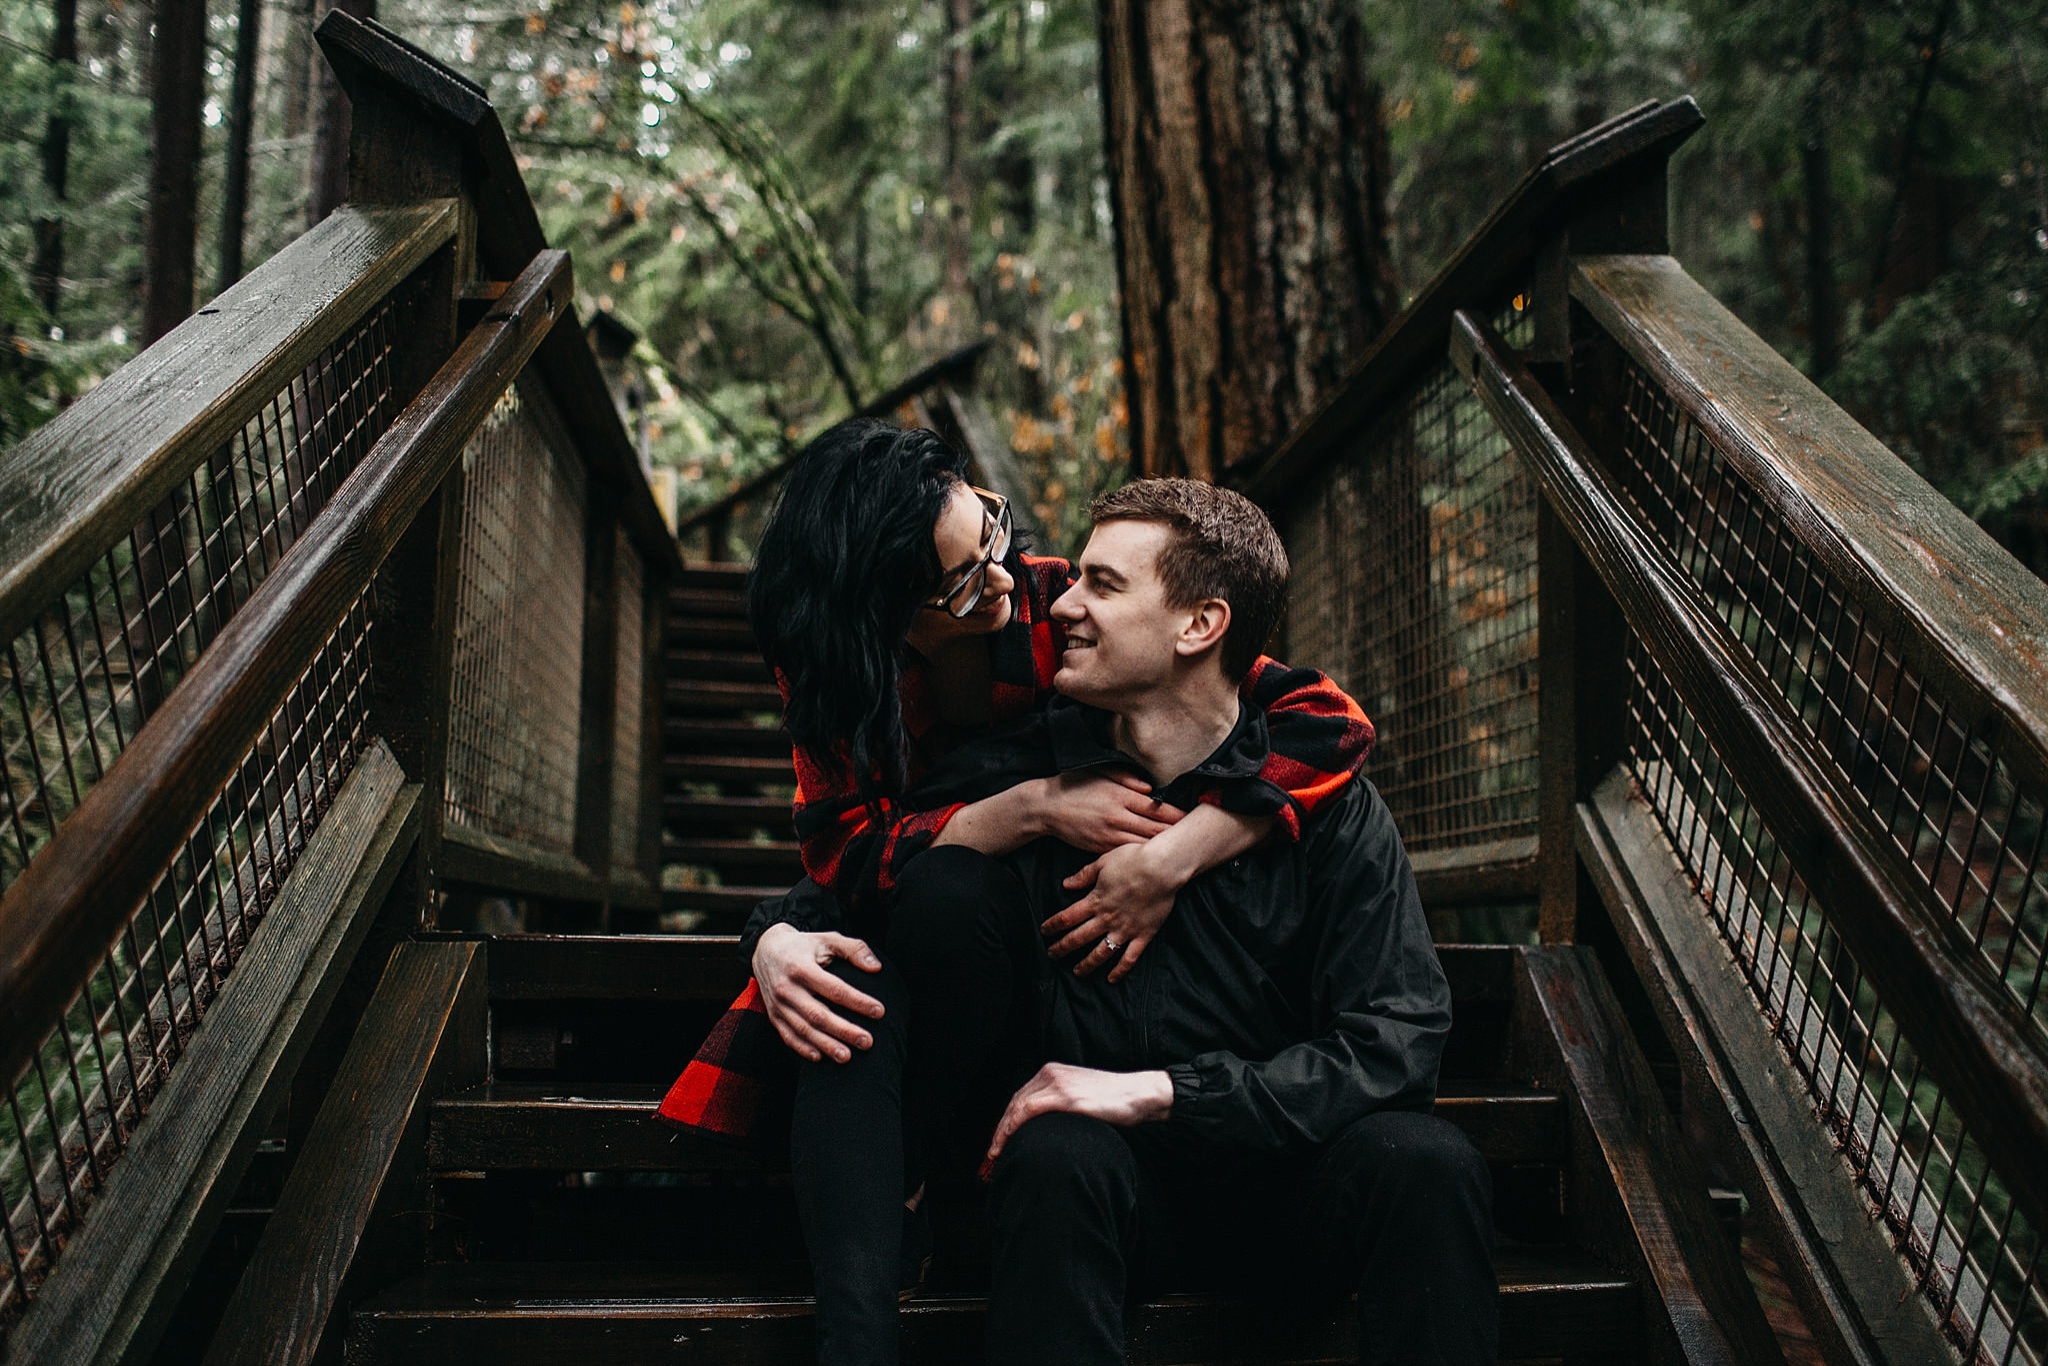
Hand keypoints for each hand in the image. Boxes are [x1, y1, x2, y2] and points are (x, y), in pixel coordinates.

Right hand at [751, 923, 885, 1063]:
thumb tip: (876, 968)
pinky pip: (787, 1036)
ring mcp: (778, 1004)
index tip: (879, 1011)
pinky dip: (803, 1049)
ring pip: (803, 1029)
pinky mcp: (773, 1015)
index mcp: (801, 968)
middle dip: (844, 1030)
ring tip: (847, 1056)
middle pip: (818, 1015)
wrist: (766, 950)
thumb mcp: (828, 939)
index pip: (834, 989)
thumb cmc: (804, 946)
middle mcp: (787, 988)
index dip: (858, 1002)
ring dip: (826, 1045)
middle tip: (867, 1042)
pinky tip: (820, 1057)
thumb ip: (854, 949)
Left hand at [986, 1062, 1173, 1164]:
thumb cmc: (1116, 1102)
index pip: (1019, 1098)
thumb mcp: (1082, 1099)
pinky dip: (1013, 1128)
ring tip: (995, 1156)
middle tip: (991, 1156)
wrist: (1139, 1094)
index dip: (1005, 1123)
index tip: (998, 1144)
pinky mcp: (1065, 1096)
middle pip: (1013, 1103)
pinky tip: (1008, 1144)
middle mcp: (1050, 1073)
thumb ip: (1061, 1107)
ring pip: (1015, 1108)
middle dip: (999, 1131)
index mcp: (1052, 1072)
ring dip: (1001, 1133)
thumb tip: (1045, 1132)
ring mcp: (1057, 1083)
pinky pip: (1027, 1111)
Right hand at [1033, 770, 1184, 853]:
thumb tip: (1151, 788)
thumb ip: (1126, 778)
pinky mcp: (1102, 849)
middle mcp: (1118, 818)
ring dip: (1164, 848)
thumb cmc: (1074, 785)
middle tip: (1197, 837)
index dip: (1177, 814)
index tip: (1194, 817)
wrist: (1046, 808)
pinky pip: (1128, 854)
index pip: (1157, 808)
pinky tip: (1157, 859)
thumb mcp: (1099, 772)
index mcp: (1120, 797)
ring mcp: (1110, 836)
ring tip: (1183, 850)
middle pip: (1156, 829)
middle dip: (1177, 833)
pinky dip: (1144, 856)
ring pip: (1145, 845)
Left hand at [1041, 841, 1182, 980]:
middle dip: (1062, 948)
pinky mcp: (1143, 935)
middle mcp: (1107, 918)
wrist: (1162, 868)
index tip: (1044, 932)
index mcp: (1096, 900)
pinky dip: (1119, 971)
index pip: (1067, 917)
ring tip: (1077, 972)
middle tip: (1052, 955)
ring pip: (1101, 953)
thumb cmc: (1134, 859)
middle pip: (1079, 938)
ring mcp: (1125, 929)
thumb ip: (1084, 876)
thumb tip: (1065, 884)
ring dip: (1086, 964)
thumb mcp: (1103, 862)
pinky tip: (1111, 979)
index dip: (1053, 926)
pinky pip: (1129, 958)